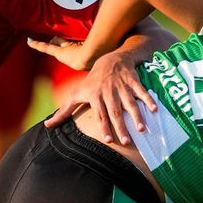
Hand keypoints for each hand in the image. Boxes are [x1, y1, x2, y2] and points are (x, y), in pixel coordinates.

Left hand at [36, 42, 159, 145]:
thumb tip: (47, 126)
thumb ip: (63, 112)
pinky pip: (142, 91)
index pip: (100, 115)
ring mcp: (122, 87)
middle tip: (127, 141)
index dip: (104, 127)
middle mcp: (109, 93)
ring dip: (136, 116)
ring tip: (142, 129)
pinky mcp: (134, 82)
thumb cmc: (91, 82)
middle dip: (121, 126)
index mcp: (96, 97)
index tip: (108, 140)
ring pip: (130, 103)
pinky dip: (149, 99)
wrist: (109, 60)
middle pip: (115, 112)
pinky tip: (155, 110)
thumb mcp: (76, 94)